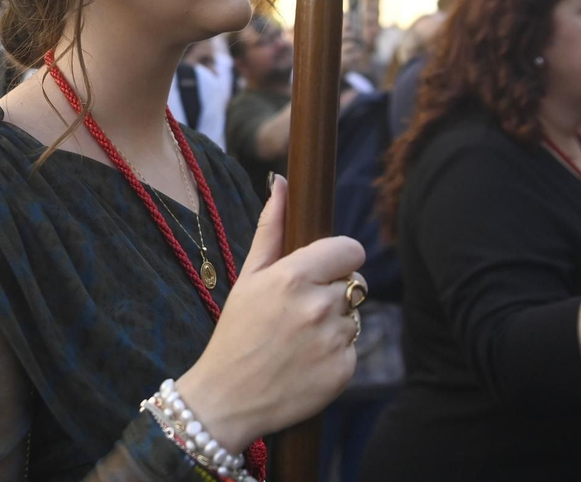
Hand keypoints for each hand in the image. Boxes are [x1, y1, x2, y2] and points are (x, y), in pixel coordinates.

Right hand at [174, 176, 364, 452]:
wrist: (228, 399)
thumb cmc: (236, 333)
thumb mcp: (248, 278)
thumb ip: (271, 228)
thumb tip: (282, 182)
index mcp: (294, 277)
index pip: (351, 250)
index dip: (338, 258)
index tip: (323, 269)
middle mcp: (318, 307)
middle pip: (352, 284)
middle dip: (331, 292)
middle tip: (298, 312)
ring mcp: (333, 341)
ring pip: (353, 316)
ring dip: (333, 324)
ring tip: (299, 339)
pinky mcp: (344, 371)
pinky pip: (353, 348)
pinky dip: (335, 353)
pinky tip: (306, 361)